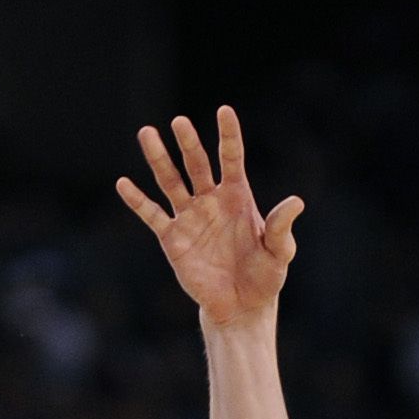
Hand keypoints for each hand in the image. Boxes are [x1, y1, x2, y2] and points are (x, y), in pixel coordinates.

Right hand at [118, 105, 302, 328]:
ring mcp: (190, 217)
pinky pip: (152, 215)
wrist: (241, 306)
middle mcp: (211, 200)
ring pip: (171, 182)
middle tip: (179, 122)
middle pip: (197, 164)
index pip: (231, 158)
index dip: (228, 135)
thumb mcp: (279, 252)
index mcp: (238, 196)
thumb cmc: (264, 276)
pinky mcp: (173, 239)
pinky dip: (137, 200)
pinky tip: (123, 184)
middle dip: (188, 143)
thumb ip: (281, 227)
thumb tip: (296, 202)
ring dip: (159, 159)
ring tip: (147, 134)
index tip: (224, 111)